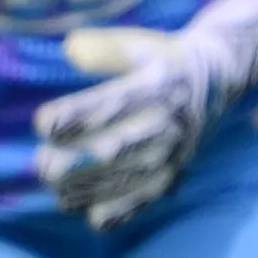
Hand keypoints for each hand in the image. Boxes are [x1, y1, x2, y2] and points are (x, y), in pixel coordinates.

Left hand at [35, 0, 257, 228]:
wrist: (214, 84)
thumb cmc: (161, 61)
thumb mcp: (138, 44)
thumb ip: (104, 48)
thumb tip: (72, 49)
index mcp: (154, 89)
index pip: (104, 110)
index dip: (66, 121)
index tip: (44, 123)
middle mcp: (163, 127)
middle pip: (104, 154)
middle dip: (63, 162)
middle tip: (43, 161)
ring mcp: (168, 158)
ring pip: (112, 185)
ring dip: (73, 189)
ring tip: (56, 182)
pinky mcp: (169, 180)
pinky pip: (134, 207)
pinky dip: (103, 213)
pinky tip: (83, 204)